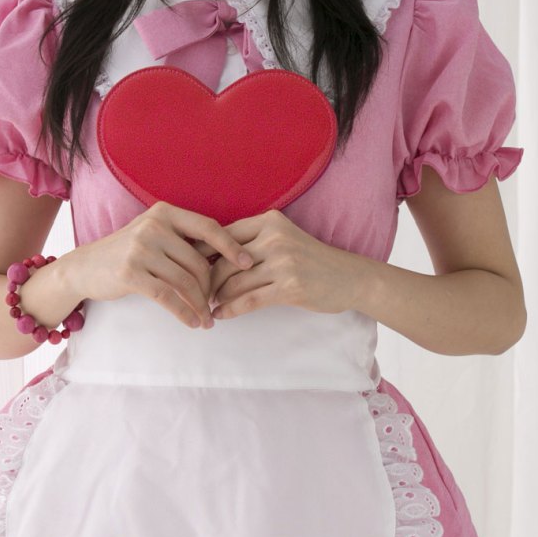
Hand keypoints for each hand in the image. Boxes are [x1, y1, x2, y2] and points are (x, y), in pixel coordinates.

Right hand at [71, 201, 253, 328]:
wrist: (85, 267)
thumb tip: (227, 256)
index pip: (208, 227)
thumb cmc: (128, 252)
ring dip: (200, 305)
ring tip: (207, 318)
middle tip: (217, 304)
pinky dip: (184, 312)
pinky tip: (192, 322)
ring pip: (185, 281)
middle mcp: (153, 226)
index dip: (231, 246)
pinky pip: (167, 297)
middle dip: (211, 287)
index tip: (249, 263)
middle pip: (198, 262)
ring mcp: (140, 249)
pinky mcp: (130, 273)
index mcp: (165, 213)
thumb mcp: (154, 233)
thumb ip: (183, 239)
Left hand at [195, 209, 357, 318]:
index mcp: (269, 221)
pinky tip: (220, 315)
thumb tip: (207, 255)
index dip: (201, 254)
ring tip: (207, 305)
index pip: (222, 235)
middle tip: (196, 293)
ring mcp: (283, 262)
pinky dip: (229, 310)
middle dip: (206, 280)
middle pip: (224, 260)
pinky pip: (248, 300)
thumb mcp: (282, 238)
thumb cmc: (310, 259)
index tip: (188, 269)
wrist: (349, 277)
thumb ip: (251, 242)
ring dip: (216, 297)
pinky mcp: (289, 287)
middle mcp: (274, 238)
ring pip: (233, 282)